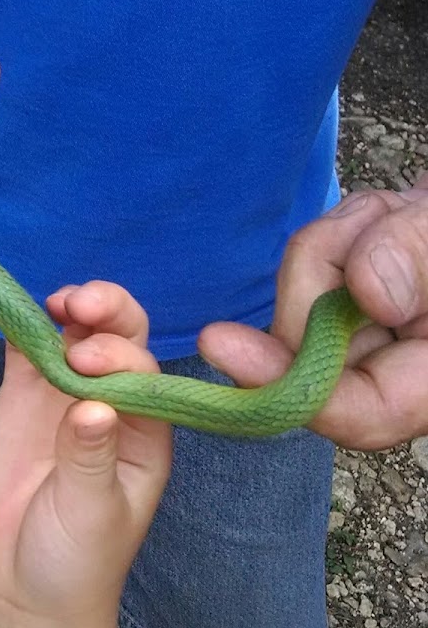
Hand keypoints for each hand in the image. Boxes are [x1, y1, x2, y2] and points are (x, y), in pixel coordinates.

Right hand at [0, 282, 171, 627]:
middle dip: (106, 313)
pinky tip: (17, 309)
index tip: (85, 360)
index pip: (141, 373)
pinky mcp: (23, 402)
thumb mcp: (90, 516)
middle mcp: (112, 405)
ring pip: (75, 335)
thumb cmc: (77, 563)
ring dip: (69, 310)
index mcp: (147, 432)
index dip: (117, 355)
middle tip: (76, 304)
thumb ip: (89, 460)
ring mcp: (65, 398)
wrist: (27, 594)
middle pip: (120, 339)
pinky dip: (24, 326)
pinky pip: (27, 353)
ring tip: (54, 301)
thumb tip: (91, 407)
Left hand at [199, 174, 427, 448]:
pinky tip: (392, 218)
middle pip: (309, 340)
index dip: (286, 385)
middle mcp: (394, 373)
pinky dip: (346, 227)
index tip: (221, 344)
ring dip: (344, 236)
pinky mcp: (351, 299)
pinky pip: (315, 261)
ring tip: (404, 215)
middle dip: (329, 267)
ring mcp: (370, 337)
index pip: (356, 412)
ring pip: (303, 291)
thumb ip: (427, 255)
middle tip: (384, 220)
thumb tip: (371, 291)